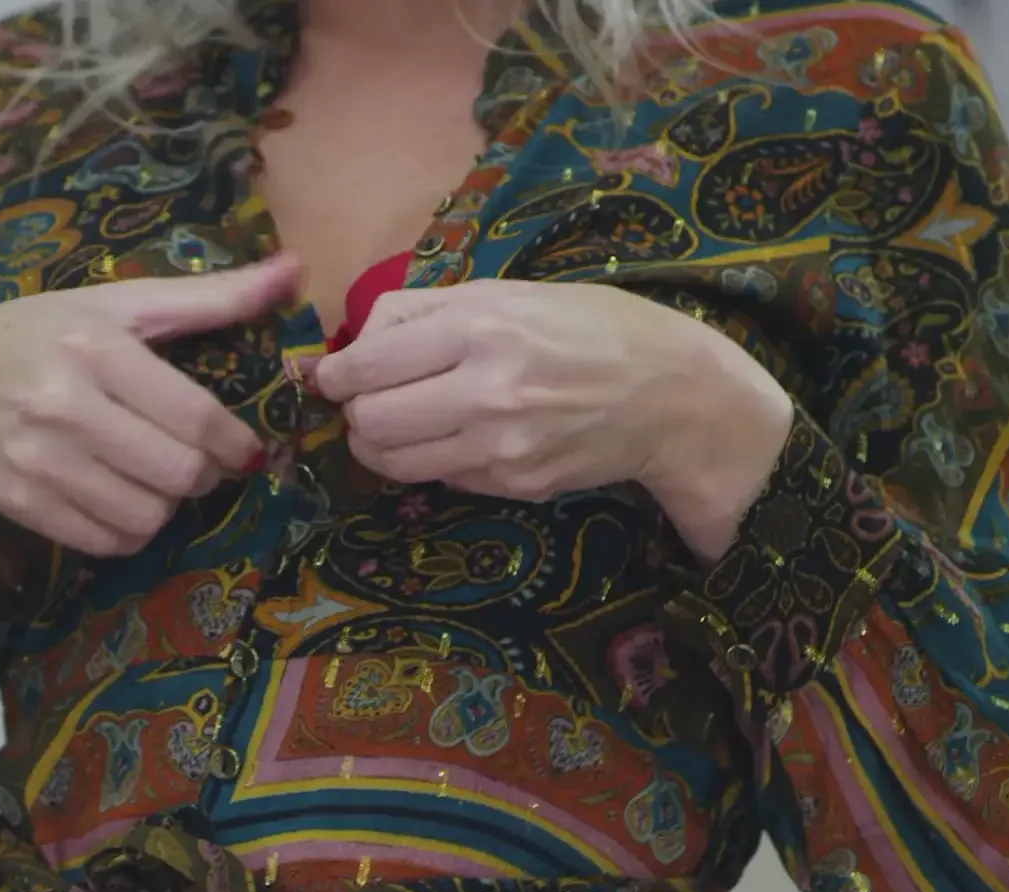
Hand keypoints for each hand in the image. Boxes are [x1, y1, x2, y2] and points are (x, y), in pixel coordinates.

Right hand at [0, 255, 298, 582]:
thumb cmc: (45, 335)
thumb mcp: (121, 305)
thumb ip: (211, 297)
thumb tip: (294, 271)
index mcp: (96, 348)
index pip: (195, 418)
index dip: (236, 445)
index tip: (246, 450)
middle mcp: (62, 404)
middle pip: (177, 474)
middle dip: (201, 476)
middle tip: (195, 462)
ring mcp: (36, 459)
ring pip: (146, 517)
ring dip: (165, 505)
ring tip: (152, 478)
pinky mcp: (20, 502)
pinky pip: (106, 541)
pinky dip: (126, 530)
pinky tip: (117, 498)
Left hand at [311, 278, 792, 562]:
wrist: (675, 394)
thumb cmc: (591, 327)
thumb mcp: (509, 292)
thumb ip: (427, 311)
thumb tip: (356, 340)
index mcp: (480, 325)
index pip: (367, 364)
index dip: (337, 375)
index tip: (333, 376)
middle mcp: (486, 388)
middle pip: (370, 418)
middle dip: (355, 411)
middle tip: (365, 401)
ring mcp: (500, 444)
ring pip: (393, 459)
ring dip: (379, 445)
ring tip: (395, 424)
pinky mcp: (513, 483)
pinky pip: (439, 477)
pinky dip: (430, 460)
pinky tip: (454, 438)